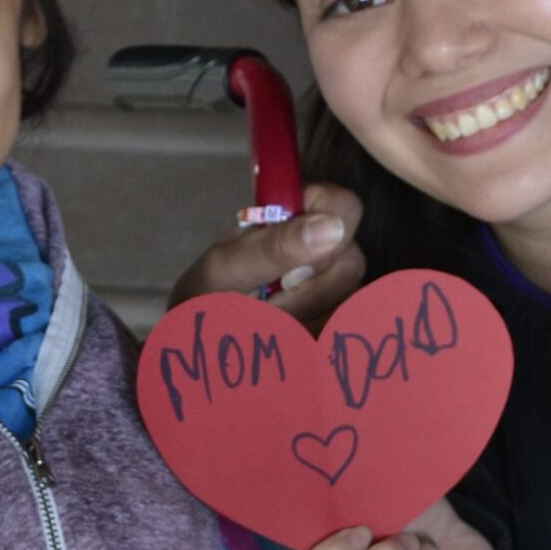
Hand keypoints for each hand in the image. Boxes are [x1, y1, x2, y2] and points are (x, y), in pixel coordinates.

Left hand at [167, 183, 364, 333]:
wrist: (198, 343)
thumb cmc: (204, 296)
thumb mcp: (225, 270)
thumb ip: (273, 247)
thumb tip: (330, 227)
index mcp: (294, 217)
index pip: (343, 206)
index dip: (329, 234)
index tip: (288, 271)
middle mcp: (321, 247)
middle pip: (352, 263)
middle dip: (308, 293)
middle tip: (267, 304)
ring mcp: (332, 287)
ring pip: (351, 301)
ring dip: (306, 320)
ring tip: (267, 324)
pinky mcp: (333, 321)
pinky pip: (344, 329)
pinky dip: (312, 339)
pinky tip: (284, 340)